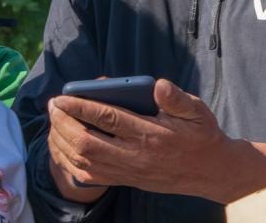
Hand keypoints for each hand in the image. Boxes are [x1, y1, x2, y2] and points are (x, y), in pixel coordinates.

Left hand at [47, 79, 265, 203]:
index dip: (81, 107)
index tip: (62, 96)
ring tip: (54, 123)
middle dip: (64, 124)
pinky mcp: (126, 181)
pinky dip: (71, 162)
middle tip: (53, 106)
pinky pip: (91, 177)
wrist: (212, 171)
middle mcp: (137, 156)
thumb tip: (158, 85)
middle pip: (88, 142)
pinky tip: (62, 147)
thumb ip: (177, 98)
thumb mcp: (197, 110)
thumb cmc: (201, 135)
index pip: (108, 119)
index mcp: (151, 134)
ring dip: (63, 143)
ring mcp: (129, 171)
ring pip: (85, 161)